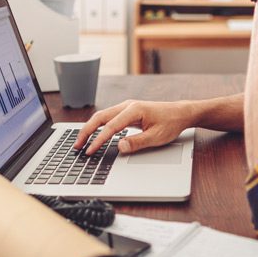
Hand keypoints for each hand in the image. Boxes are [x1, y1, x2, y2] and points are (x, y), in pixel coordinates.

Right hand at [72, 99, 193, 154]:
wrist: (180, 113)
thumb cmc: (170, 123)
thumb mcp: (156, 137)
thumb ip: (137, 142)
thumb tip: (119, 147)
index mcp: (134, 110)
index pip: (111, 127)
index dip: (98, 140)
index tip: (90, 151)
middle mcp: (127, 106)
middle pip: (100, 117)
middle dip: (86, 131)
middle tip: (77, 146)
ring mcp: (126, 107)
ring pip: (102, 116)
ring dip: (90, 128)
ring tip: (81, 142)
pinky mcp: (127, 112)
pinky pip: (108, 118)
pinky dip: (98, 126)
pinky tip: (93, 135)